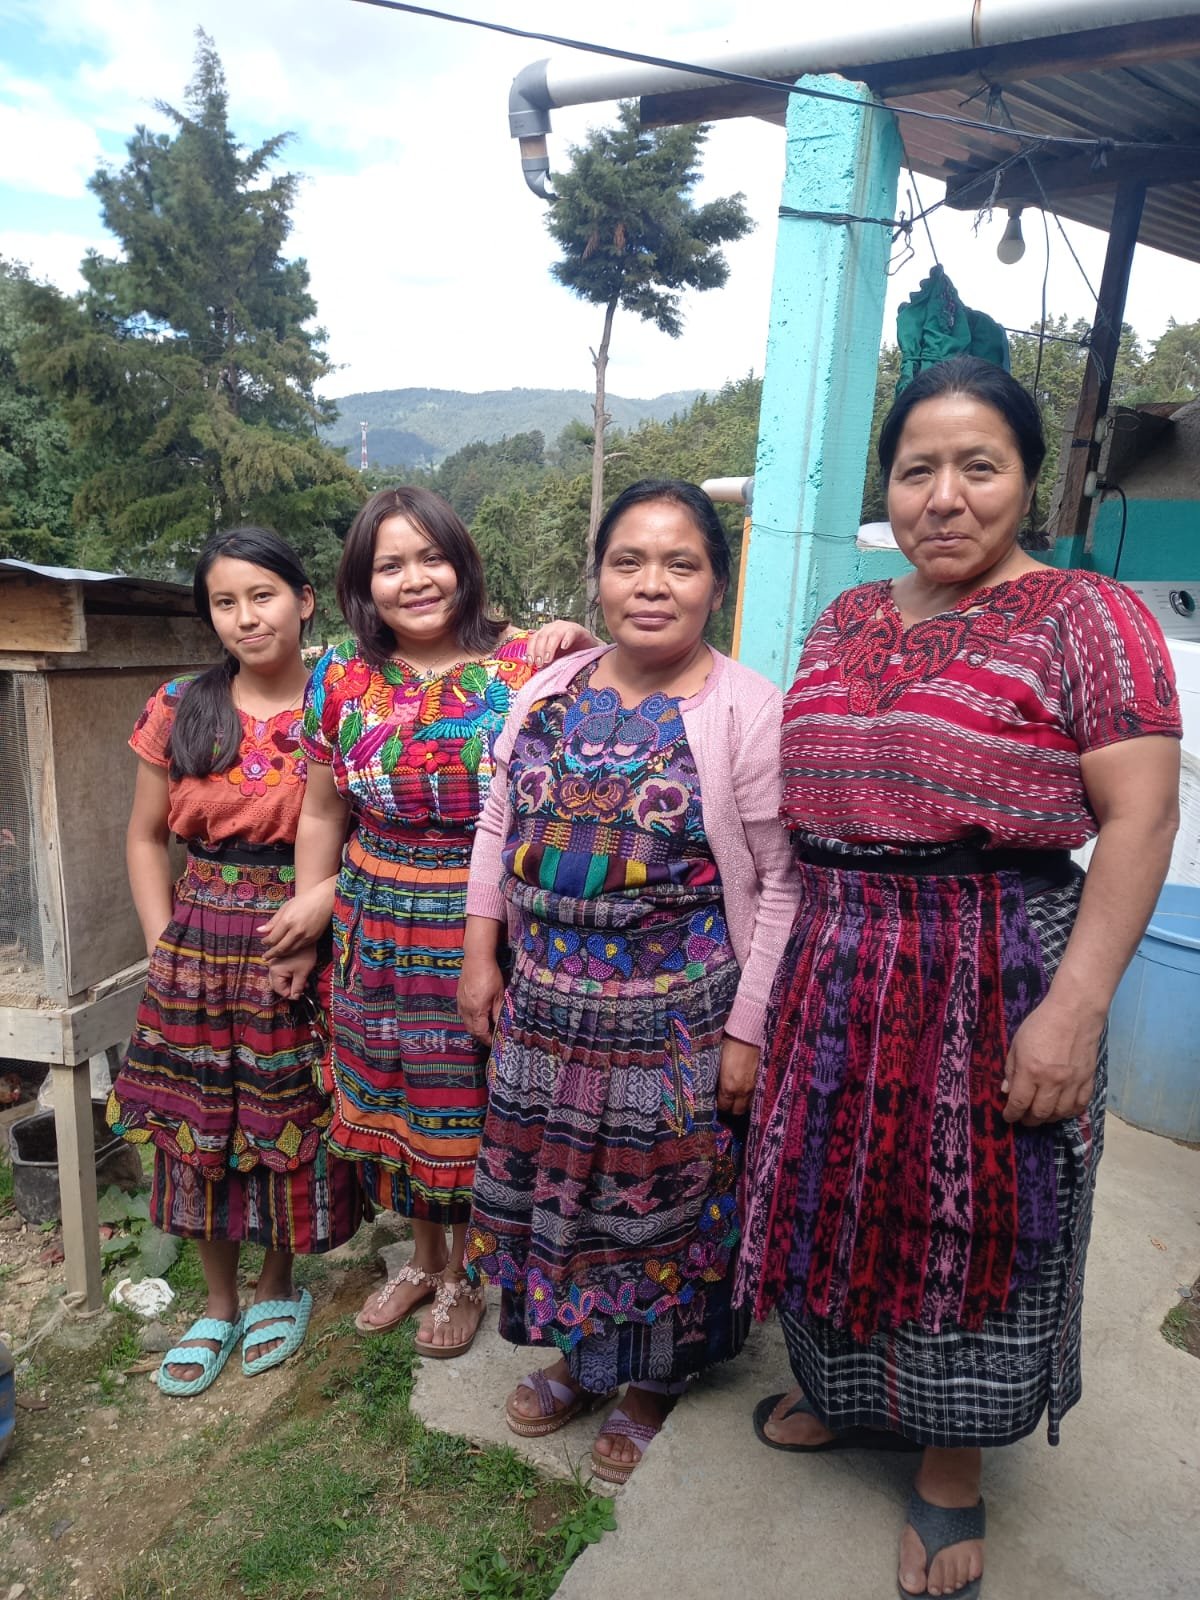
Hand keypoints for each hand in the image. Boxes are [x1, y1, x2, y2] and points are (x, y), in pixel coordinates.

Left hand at [258, 882, 333, 959]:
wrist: (324, 900)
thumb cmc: (303, 901)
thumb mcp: (285, 908)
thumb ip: (273, 921)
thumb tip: (260, 931)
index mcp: (287, 921)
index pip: (272, 938)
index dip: (266, 942)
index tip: (263, 942)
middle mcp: (296, 931)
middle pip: (280, 948)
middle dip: (271, 953)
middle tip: (265, 957)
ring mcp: (306, 936)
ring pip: (290, 951)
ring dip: (281, 954)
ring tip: (275, 955)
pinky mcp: (313, 939)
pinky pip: (299, 948)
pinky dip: (291, 951)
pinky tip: (287, 949)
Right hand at [269, 945, 317, 999]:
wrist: (306, 936)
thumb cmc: (304, 954)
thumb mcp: (302, 973)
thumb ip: (297, 987)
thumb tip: (295, 997)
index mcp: (275, 971)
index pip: (279, 989)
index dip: (290, 995)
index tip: (299, 995)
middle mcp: (271, 967)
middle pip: (277, 984)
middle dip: (289, 988)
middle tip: (301, 989)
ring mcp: (273, 962)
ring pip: (279, 978)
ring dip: (290, 982)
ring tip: (303, 982)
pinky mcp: (278, 959)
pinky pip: (281, 971)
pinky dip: (289, 975)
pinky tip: (298, 974)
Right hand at [457, 950, 504, 1043]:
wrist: (476, 958)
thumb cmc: (491, 975)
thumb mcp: (499, 995)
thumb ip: (498, 1013)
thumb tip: (501, 1027)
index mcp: (476, 1011)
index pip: (481, 1032)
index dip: (488, 1039)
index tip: (495, 1043)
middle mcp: (465, 1009)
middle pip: (471, 1030)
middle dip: (481, 1036)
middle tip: (491, 1038)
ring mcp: (460, 1002)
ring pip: (466, 1022)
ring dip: (475, 1028)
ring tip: (486, 1028)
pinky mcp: (459, 996)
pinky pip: (463, 1013)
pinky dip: (471, 1019)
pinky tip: (478, 1016)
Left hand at [526, 618, 596, 668]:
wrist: (588, 648)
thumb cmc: (569, 652)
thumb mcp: (555, 656)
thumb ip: (545, 659)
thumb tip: (535, 668)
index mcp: (545, 632)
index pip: (534, 638)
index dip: (531, 651)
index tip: (531, 663)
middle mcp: (553, 627)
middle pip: (542, 636)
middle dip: (539, 651)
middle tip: (540, 664)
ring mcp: (565, 627)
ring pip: (554, 635)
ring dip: (549, 648)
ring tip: (549, 659)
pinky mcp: (577, 629)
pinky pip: (570, 632)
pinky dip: (566, 639)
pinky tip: (564, 647)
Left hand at [716, 1035, 759, 1117]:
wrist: (748, 1033)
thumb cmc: (729, 1044)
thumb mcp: (717, 1061)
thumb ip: (716, 1077)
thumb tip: (713, 1085)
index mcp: (728, 1086)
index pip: (724, 1107)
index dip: (719, 1106)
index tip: (717, 1102)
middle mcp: (743, 1090)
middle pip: (738, 1111)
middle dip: (731, 1108)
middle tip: (727, 1102)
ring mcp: (755, 1086)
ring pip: (750, 1105)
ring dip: (743, 1103)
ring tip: (738, 1097)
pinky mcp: (763, 1080)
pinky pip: (758, 1095)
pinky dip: (753, 1096)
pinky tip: (748, 1090)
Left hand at [1001, 995, 1102, 1125]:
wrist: (1075, 1012)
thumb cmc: (1041, 1024)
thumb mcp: (1017, 1043)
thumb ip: (1011, 1069)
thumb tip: (1007, 1091)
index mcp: (1031, 1071)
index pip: (1019, 1103)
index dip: (1011, 1114)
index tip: (1008, 1117)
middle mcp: (1052, 1082)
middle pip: (1039, 1113)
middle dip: (1028, 1120)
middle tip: (1023, 1118)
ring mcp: (1072, 1083)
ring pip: (1060, 1114)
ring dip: (1048, 1119)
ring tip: (1041, 1115)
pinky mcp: (1088, 1080)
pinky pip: (1079, 1106)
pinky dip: (1069, 1112)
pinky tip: (1062, 1110)